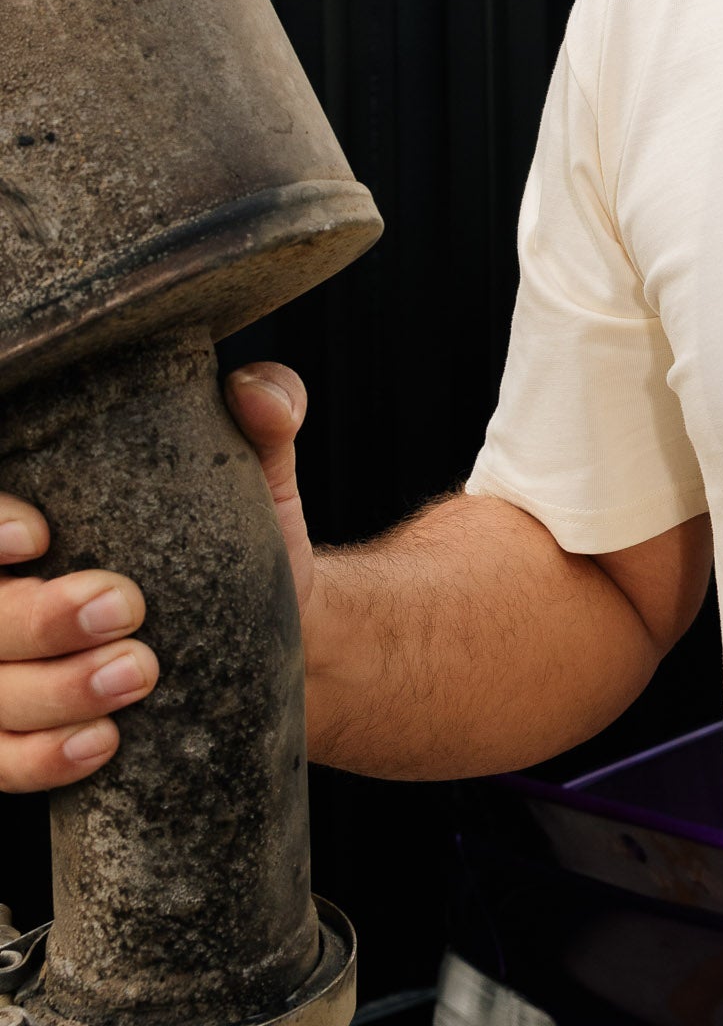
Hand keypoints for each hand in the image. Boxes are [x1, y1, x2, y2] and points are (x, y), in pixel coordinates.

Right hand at [0, 363, 314, 793]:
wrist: (265, 632)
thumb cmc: (233, 534)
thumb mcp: (255, 470)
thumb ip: (264, 414)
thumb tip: (261, 394)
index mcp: (32, 515)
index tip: (40, 536)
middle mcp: (4, 590)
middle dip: (36, 618)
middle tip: (126, 608)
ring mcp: (5, 667)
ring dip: (51, 692)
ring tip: (138, 674)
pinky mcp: (22, 734)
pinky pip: (1, 761)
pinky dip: (42, 758)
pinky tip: (103, 742)